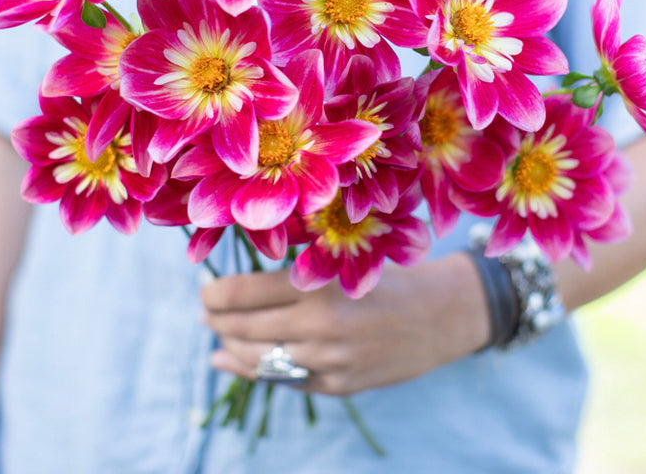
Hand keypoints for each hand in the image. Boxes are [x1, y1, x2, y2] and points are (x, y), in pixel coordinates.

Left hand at [202, 253, 490, 395]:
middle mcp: (318, 326)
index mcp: (318, 285)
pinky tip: (230, 361)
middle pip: (243, 328)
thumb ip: (297, 269)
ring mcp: (327, 361)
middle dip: (215, 319)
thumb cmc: (388, 276)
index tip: (206, 289)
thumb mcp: (344, 260)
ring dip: (229, 346)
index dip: (214, 293)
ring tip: (216, 335)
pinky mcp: (337, 385)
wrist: (440, 315)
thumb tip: (244, 276)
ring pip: (257, 359)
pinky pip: (282, 380)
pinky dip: (250, 370)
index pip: (242, 292)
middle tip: (205, 311)